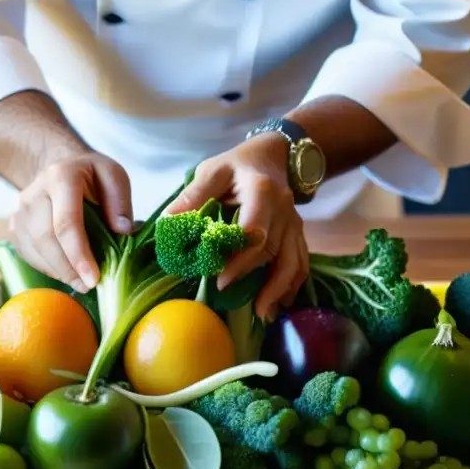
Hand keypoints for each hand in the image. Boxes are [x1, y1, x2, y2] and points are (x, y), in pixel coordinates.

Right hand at [9, 153, 132, 292]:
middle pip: (45, 239)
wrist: (59, 165)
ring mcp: (21, 210)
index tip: (93, 279)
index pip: (66, 222)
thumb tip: (123, 231)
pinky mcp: (15, 226)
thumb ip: (120, 201)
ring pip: (34, 250)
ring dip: (58, 271)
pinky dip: (48, 268)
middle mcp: (34, 193)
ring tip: (81, 281)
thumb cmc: (91, 175)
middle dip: (68, 269)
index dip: (78, 254)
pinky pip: (29, 254)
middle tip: (89, 285)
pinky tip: (66, 271)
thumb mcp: (113, 175)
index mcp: (61, 176)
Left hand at [163, 133, 308, 320]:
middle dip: (253, 277)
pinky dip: (292, 285)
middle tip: (226, 295)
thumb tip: (169, 223)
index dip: (239, 257)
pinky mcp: (297, 234)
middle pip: (273, 250)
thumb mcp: (213, 170)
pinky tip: (279, 304)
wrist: (275, 155)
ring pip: (294, 261)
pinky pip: (301, 262)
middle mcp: (284, 210)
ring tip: (261, 314)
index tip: (220, 277)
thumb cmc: (239, 164)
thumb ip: (193, 195)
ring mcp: (294, 223)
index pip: (256, 230)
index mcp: (262, 192)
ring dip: (279, 289)